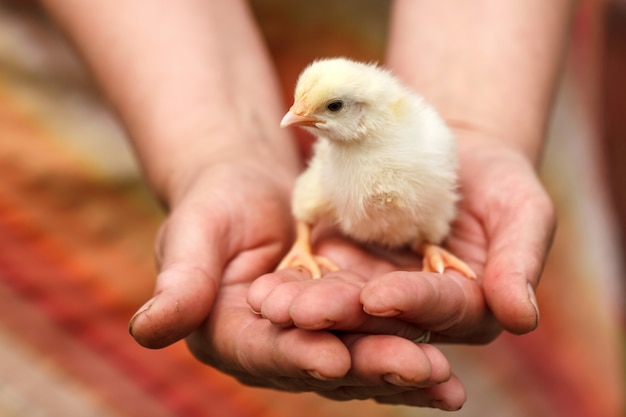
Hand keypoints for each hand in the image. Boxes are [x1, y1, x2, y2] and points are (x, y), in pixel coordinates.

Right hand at [128, 157, 464, 409]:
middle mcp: (274, 348)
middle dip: (367, 367)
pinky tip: (448, 370)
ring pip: (359, 358)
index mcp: (230, 335)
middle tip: (415, 370)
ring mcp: (313, 339)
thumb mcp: (193, 235)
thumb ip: (179, 283)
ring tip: (444, 380)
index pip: (264, 351)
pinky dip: (412, 350)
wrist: (250, 189)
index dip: (295, 355)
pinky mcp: (345, 324)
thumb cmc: (214, 204)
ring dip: (401, 369)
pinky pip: (380, 338)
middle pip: (322, 364)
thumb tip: (147, 329)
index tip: (331, 355)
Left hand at [248, 140, 554, 344]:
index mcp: (466, 306)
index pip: (439, 308)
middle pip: (381, 318)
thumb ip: (519, 261)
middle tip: (303, 313)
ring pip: (342, 304)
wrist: (453, 151)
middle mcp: (418, 310)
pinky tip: (268, 284)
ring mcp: (379, 291)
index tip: (380, 296)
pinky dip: (296, 283)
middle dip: (342, 316)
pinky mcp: (348, 271)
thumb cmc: (496, 181)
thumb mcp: (521, 210)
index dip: (411, 303)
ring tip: (272, 302)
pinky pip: (320, 279)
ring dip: (307, 306)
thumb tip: (521, 318)